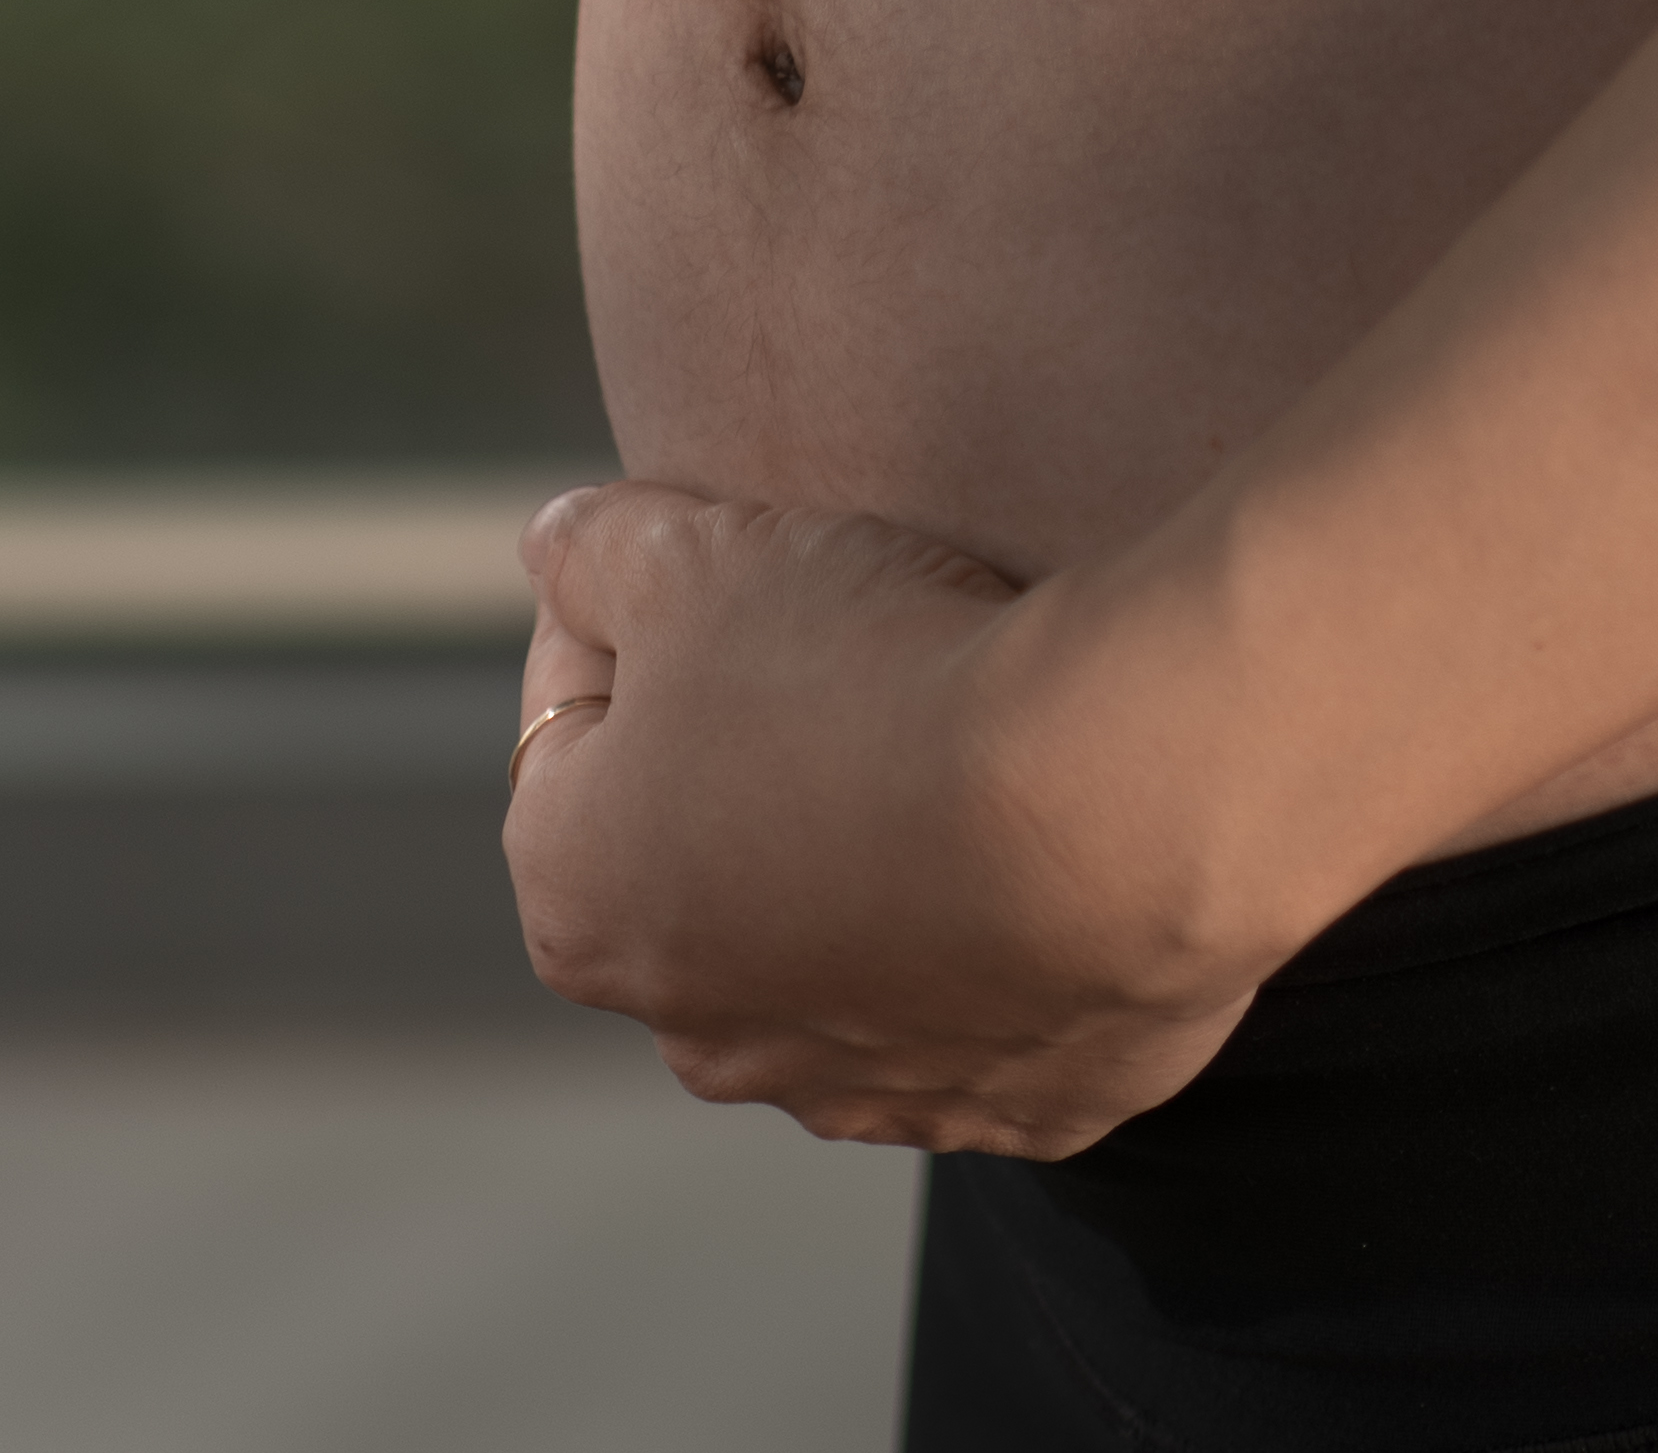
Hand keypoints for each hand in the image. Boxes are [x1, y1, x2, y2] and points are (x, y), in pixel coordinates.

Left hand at [505, 480, 1259, 1156]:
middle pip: (703, 839)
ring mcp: (857, 1089)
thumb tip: (555, 547)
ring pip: (841, 933)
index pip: (571, 713)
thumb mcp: (694, 556)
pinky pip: (986, 994)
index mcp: (582, 904)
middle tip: (855, 637)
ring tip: (961, 733)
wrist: (1102, 799)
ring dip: (873, 846)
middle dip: (754, 741)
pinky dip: (1002, 919)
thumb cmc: (870, 677)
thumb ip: (594, 551)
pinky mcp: (1013, 1109)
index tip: (733, 551)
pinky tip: (1041, 827)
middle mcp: (698, 1031)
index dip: (644, 603)